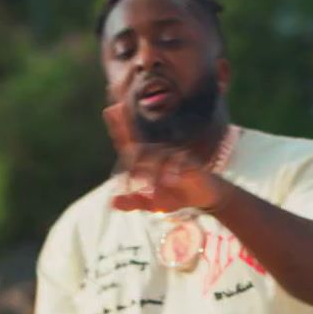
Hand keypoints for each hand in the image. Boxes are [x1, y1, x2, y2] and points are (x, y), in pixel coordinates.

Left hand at [103, 100, 228, 213]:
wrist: (204, 196)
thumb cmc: (174, 195)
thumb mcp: (152, 204)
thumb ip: (133, 202)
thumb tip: (113, 203)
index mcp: (146, 161)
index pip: (128, 143)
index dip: (119, 127)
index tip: (109, 109)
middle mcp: (158, 154)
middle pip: (140, 148)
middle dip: (132, 157)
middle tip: (129, 178)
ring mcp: (174, 157)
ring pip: (157, 158)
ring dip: (151, 174)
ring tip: (147, 191)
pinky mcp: (189, 164)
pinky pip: (179, 163)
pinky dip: (172, 171)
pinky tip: (170, 181)